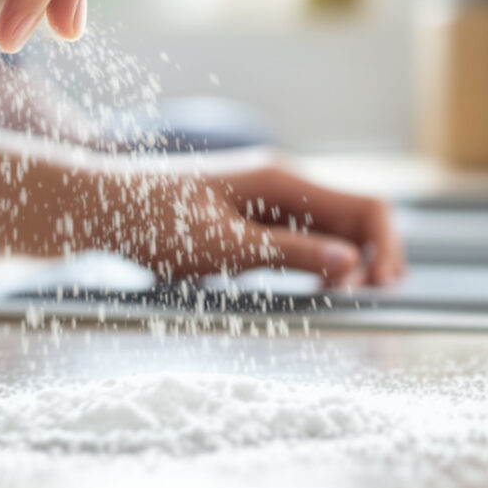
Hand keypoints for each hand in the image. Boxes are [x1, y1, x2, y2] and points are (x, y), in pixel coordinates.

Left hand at [0, 151, 403, 288]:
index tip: (383, 291)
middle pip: (355, 221)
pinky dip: (316, 266)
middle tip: (360, 306)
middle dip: (370, 263)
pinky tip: (310, 292)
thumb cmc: (155, 223)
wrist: (100, 207)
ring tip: (338, 303)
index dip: (387, 249)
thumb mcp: (224, 246)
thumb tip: (351, 264)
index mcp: (283, 181)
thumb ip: (289, 254)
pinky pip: (301, 241)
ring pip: (331, 234)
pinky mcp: (250, 219)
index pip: (368, 207)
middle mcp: (283, 184)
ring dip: (344, 267)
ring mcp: (267, 201)